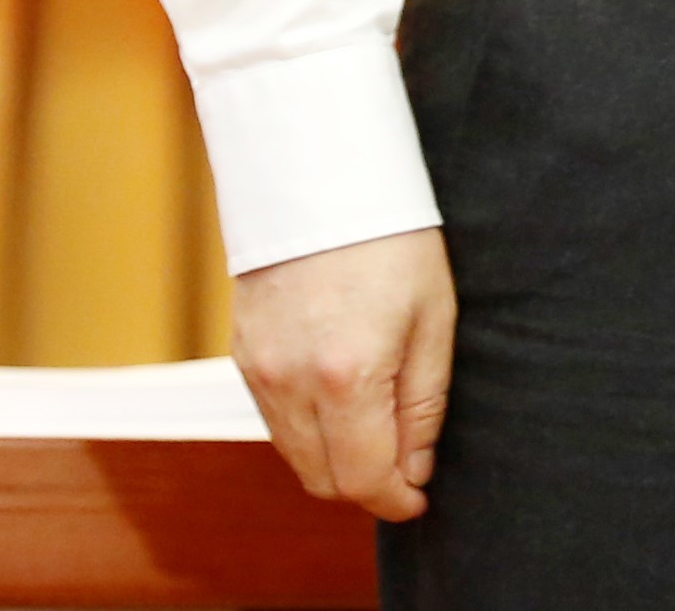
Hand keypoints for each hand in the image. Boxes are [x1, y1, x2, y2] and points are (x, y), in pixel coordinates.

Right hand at [234, 226, 456, 520]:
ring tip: (376, 428)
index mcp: (347, 375)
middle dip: (365, 484)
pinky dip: (306, 428)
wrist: (322, 174)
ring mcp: (258, 370)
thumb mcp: (433, 317)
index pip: (362, 478)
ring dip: (334, 458)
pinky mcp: (241, 353)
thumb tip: (415, 468)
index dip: (395, 499)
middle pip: (322, 479)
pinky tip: (339, 399)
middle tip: (403, 464)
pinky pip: (273, 419)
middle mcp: (291, 383)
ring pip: (294, 454)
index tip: (419, 497)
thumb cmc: (393, 238)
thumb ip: (423, 403)